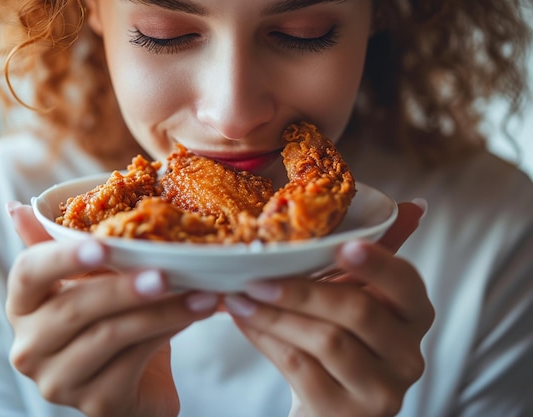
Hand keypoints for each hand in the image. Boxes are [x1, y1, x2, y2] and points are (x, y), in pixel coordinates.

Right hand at [5, 203, 218, 416]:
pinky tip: (195, 313)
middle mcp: (29, 347)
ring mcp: (59, 381)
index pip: (27, 274)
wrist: (135, 378)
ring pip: (110, 336)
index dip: (62, 258)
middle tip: (165, 273)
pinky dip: (169, 332)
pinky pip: (135, 361)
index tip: (102, 247)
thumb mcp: (84, 280)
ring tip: (200, 292)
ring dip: (161, 311)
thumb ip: (56, 246)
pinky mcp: (96, 404)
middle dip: (123, 288)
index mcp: (22, 306)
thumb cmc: (106, 320)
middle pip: (74, 309)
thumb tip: (15, 207)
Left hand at [224, 201, 433, 416]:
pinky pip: (301, 367)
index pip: (407, 283)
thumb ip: (376, 256)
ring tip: (239, 297)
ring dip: (275, 314)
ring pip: (326, 340)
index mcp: (415, 316)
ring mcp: (381, 391)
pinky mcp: (346, 413)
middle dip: (302, 290)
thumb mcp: (359, 297)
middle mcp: (408, 355)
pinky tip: (244, 320)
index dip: (377, 264)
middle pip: (358, 312)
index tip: (342, 246)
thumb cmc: (342, 339)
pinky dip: (267, 339)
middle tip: (256, 276)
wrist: (329, 404)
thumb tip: (413, 205)